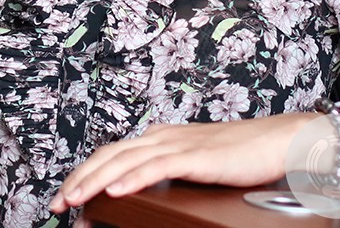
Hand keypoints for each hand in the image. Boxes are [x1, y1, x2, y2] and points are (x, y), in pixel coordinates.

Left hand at [49, 112, 329, 214]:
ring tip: (74, 198)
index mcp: (161, 137)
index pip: (112, 153)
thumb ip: (168, 171)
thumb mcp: (195, 164)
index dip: (85, 172)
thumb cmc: (243, 155)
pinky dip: (131, 178)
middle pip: (109, 154)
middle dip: (79, 178)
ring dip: (94, 180)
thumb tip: (140, 188)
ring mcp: (179, 144)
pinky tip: (114, 189)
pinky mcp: (196, 156)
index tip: (66, 193)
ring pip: (124, 160)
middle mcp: (163, 136)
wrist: (281, 141)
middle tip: (58, 201)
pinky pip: (156, 167)